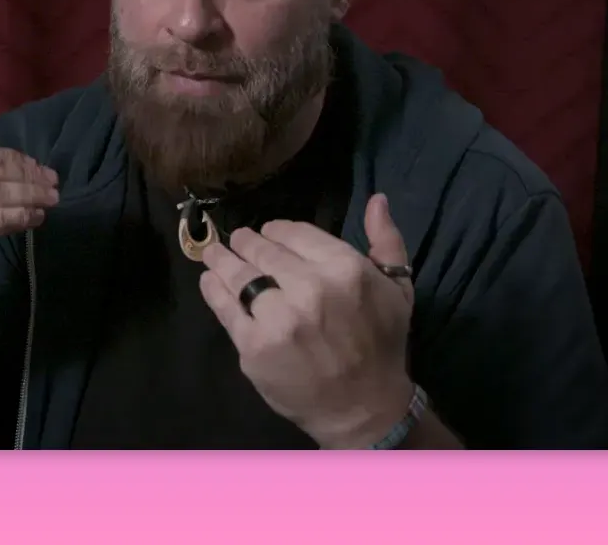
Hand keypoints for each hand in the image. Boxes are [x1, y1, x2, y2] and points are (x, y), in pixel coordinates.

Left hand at [198, 193, 415, 448]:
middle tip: (239, 240)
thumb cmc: (381, 346)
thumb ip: (386, 242)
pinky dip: (213, 289)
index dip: (276, 230)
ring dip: (221, 258)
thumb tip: (376, 200)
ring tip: (213, 253)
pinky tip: (209, 280)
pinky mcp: (254, 345)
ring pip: (238, 274)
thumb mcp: (398, 290)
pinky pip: (225, 307)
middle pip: (262, 250)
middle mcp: (310, 288)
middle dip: (246, 242)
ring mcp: (278, 318)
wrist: (363, 408)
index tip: (268, 233)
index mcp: (345, 269)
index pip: (295, 232)